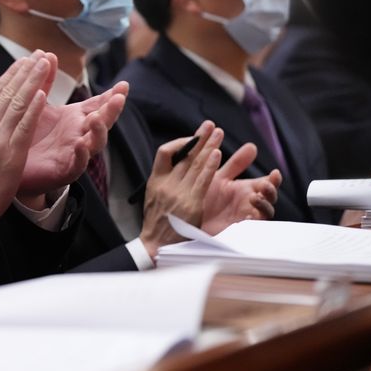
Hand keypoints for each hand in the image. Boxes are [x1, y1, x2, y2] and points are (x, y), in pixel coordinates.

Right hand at [0, 51, 51, 220]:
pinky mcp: (11, 152)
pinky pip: (24, 126)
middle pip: (8, 92)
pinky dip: (33, 109)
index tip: (22, 62)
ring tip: (44, 64)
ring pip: (18, 104)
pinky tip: (43, 94)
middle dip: (24, 71)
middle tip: (38, 55)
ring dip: (32, 82)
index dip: (9, 75)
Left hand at [17, 80, 128, 203]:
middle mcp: (80, 134)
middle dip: (112, 110)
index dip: (111, 96)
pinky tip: (82, 146)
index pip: (98, 105)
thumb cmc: (30, 134)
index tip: (124, 85)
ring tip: (97, 119)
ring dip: (99, 131)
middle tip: (119, 98)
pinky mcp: (65, 170)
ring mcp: (75, 153)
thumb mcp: (38, 105)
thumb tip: (49, 54)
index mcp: (75, 118)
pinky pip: (78, 164)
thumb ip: (45, 82)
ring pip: (95, 143)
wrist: (15, 165)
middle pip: (102, 121)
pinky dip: (82, 155)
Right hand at [139, 121, 221, 258]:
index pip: (164, 153)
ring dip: (208, 146)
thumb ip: (164, 183)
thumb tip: (177, 169)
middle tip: (209, 126)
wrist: (156, 245)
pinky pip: (202, 180)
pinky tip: (217, 154)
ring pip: (194, 164)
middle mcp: (166, 184)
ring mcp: (178, 193)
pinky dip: (210, 166)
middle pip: (184, 155)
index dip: (179, 143)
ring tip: (217, 132)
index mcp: (155, 181)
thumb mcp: (153, 199)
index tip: (191, 139)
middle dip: (198, 138)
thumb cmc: (157, 223)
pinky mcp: (191, 203)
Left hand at [201, 142, 280, 234]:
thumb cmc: (206, 196)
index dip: (274, 179)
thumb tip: (252, 146)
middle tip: (264, 186)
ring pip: (265, 212)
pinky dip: (253, 222)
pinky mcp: (239, 230)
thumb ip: (236, 163)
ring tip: (254, 198)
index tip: (274, 172)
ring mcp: (246, 216)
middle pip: (270, 197)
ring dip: (264, 205)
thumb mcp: (219, 177)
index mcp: (246, 188)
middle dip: (271, 191)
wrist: (190, 218)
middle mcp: (249, 202)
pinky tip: (249, 217)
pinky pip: (252, 228)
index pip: (267, 182)